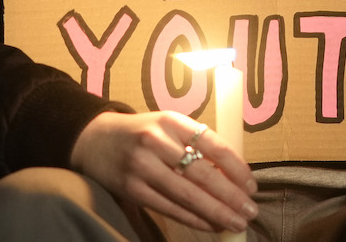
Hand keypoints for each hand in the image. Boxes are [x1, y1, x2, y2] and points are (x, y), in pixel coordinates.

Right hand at [70, 111, 257, 232]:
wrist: (93, 139)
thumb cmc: (142, 133)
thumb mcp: (168, 126)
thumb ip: (195, 143)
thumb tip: (232, 174)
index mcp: (171, 120)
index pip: (212, 144)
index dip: (236, 167)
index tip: (251, 184)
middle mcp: (156, 141)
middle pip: (202, 174)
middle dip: (231, 196)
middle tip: (250, 210)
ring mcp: (142, 167)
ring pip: (187, 195)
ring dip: (216, 212)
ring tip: (236, 222)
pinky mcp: (131, 189)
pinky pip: (169, 207)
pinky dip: (193, 218)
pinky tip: (210, 225)